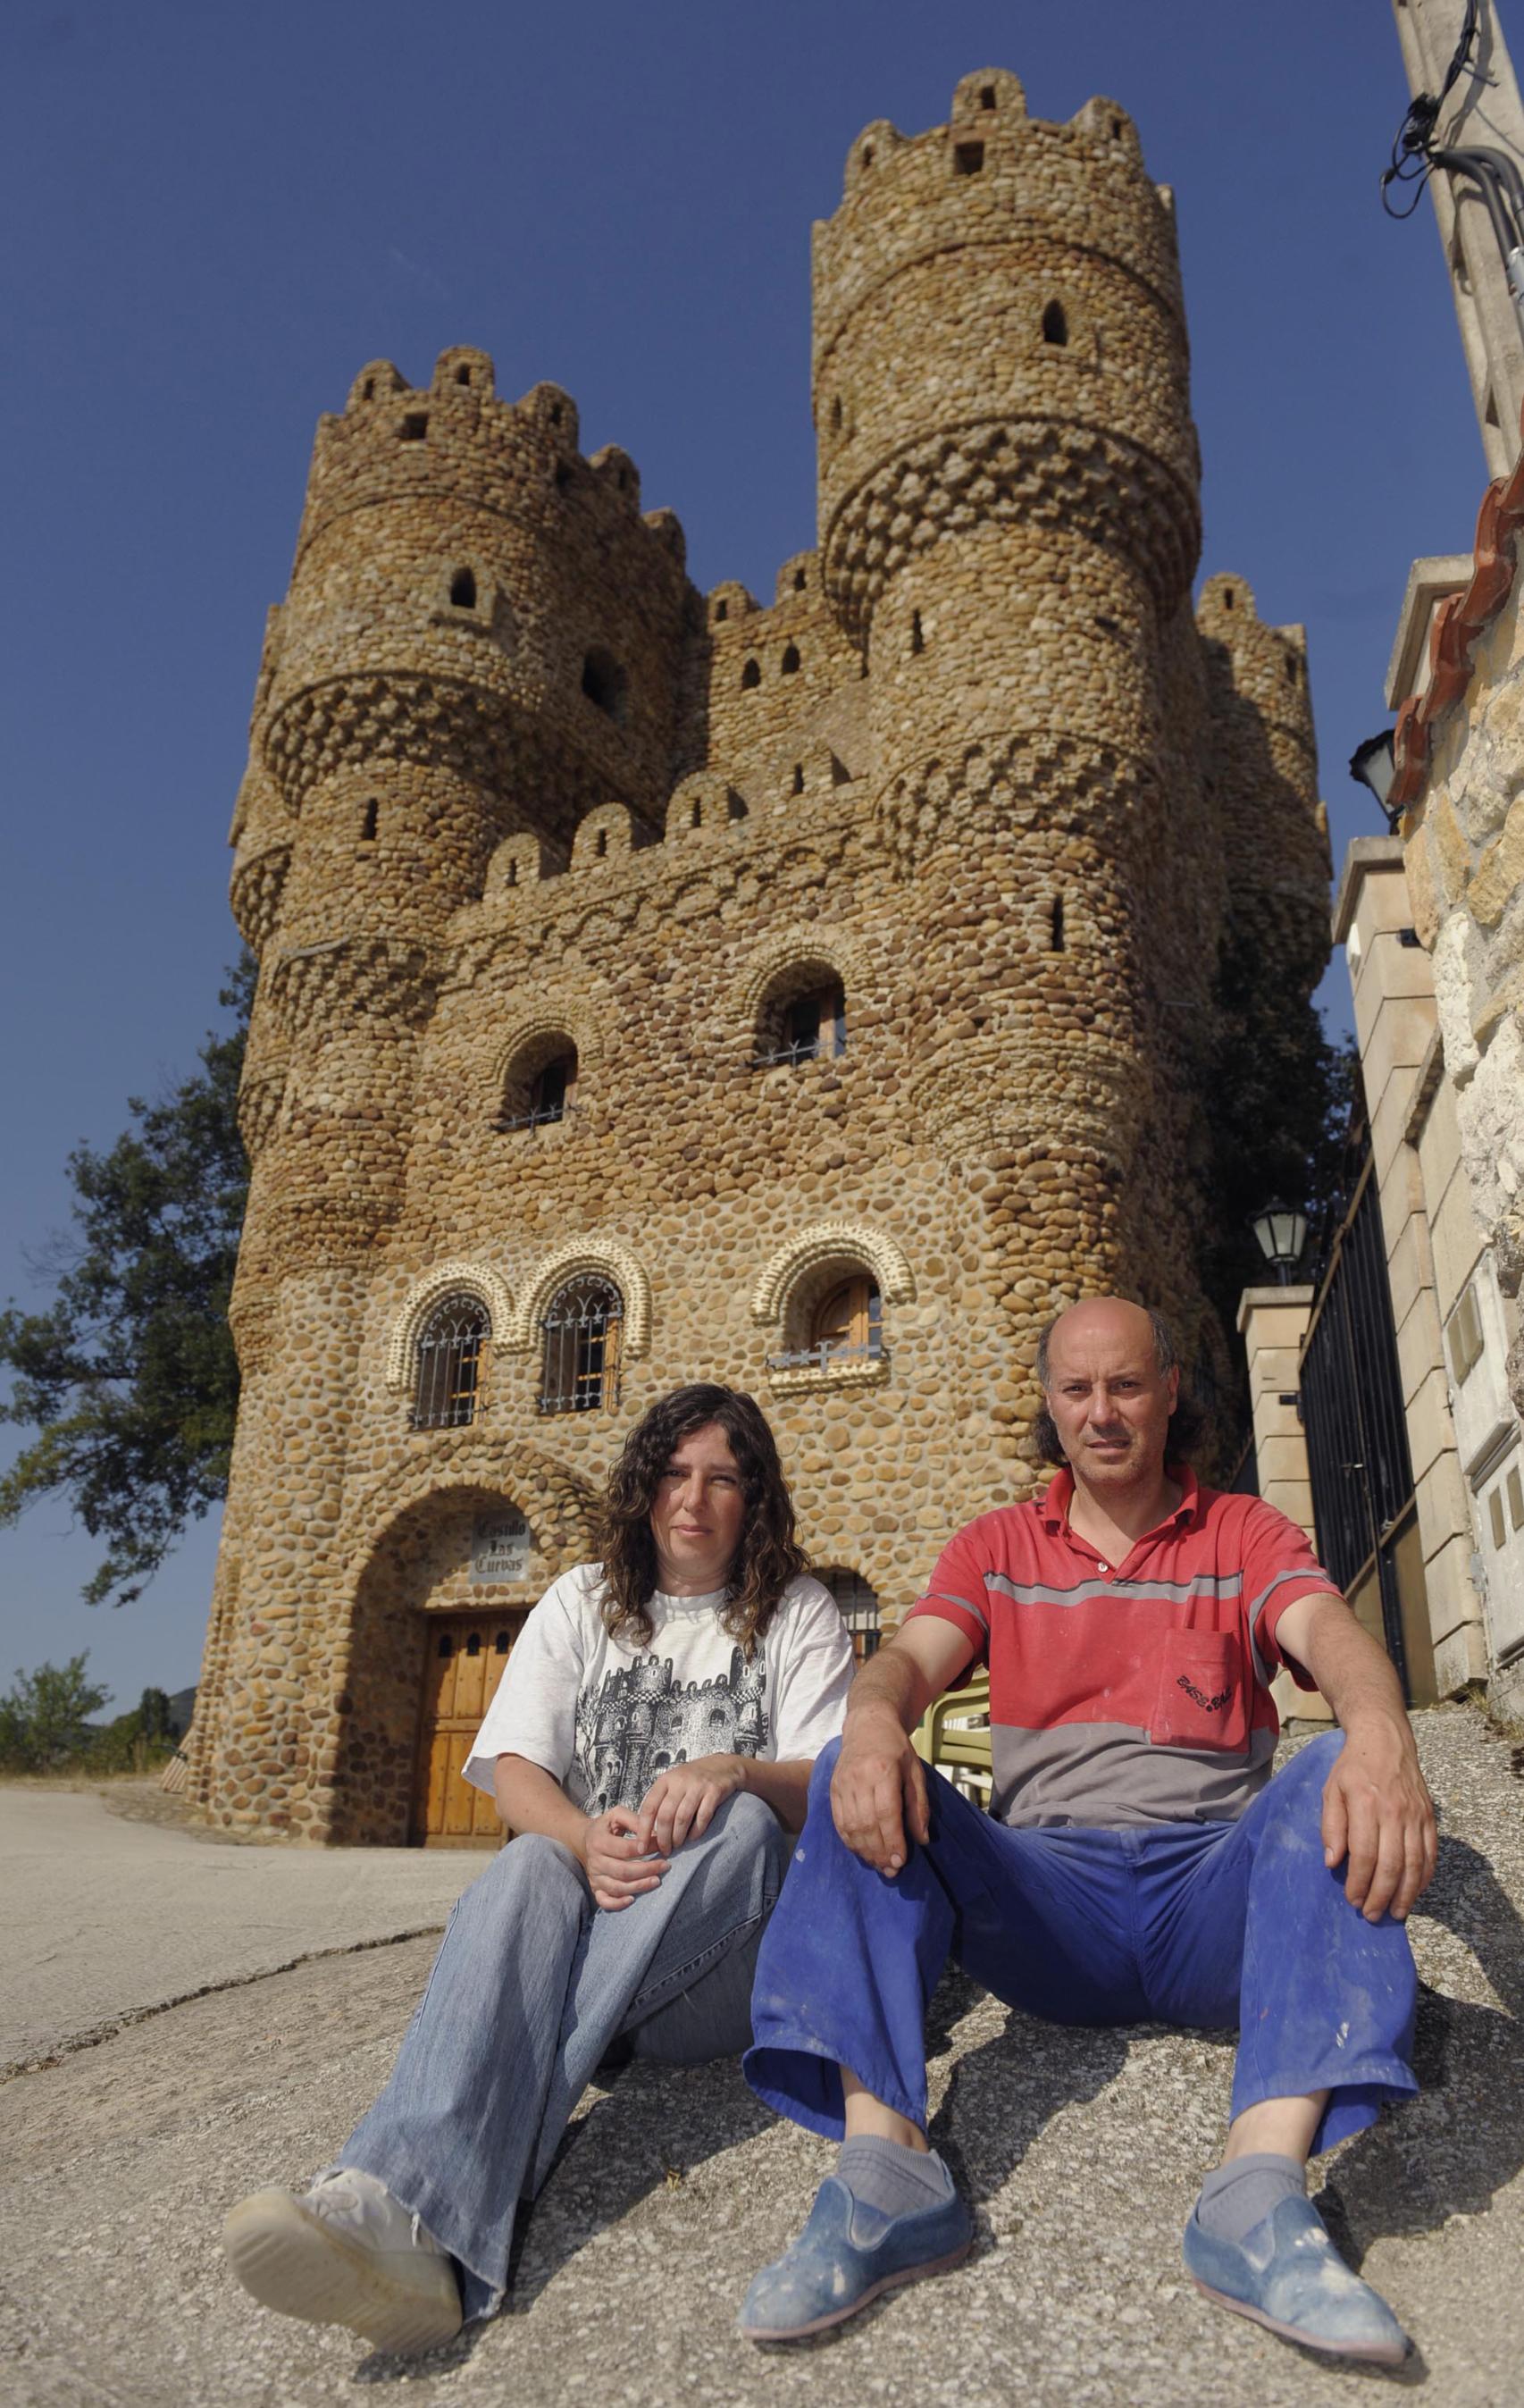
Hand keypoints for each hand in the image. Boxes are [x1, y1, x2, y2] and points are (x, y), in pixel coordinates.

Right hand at [582, 1807, 668, 1911]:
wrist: (585, 1839)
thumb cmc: (606, 1827)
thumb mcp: (617, 1815)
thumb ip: (634, 1820)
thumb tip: (654, 1834)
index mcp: (599, 1841)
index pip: (625, 1849)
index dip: (646, 1849)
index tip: (661, 1846)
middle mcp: (595, 1861)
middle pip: (623, 1871)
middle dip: (647, 1870)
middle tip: (665, 1866)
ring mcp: (594, 1877)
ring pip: (617, 1887)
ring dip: (639, 1886)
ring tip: (656, 1881)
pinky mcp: (595, 1888)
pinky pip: (604, 1901)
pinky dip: (618, 1903)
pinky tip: (632, 1899)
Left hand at [634, 1755, 746, 1855]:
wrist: (723, 1765)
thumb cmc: (693, 1778)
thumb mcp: (673, 1782)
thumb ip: (661, 1801)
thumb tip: (648, 1831)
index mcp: (665, 1780)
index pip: (649, 1808)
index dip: (643, 1830)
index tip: (641, 1847)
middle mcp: (679, 1782)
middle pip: (665, 1816)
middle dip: (663, 1838)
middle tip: (664, 1850)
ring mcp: (697, 1786)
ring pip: (682, 1818)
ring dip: (678, 1837)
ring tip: (677, 1845)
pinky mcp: (714, 1792)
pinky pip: (703, 1817)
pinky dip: (696, 1831)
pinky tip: (693, 1837)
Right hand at [830, 1709, 930, 1875]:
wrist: (867, 1725)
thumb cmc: (896, 1748)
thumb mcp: (915, 1772)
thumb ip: (918, 1805)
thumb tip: (921, 1839)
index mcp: (883, 1770)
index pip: (886, 1814)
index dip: (893, 1841)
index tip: (901, 1861)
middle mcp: (859, 1778)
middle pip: (866, 1824)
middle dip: (879, 1852)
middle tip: (891, 1870)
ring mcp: (842, 1784)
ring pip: (850, 1826)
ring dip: (864, 1851)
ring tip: (879, 1865)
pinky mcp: (833, 1789)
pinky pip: (839, 1821)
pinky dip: (849, 1841)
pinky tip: (862, 1851)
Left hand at [1321, 1723, 1437, 1921]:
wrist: (1385, 1740)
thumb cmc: (1352, 1767)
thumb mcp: (1331, 1790)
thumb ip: (1331, 1826)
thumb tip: (1332, 1862)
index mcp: (1366, 1804)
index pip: (1365, 1854)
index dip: (1359, 1882)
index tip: (1352, 1900)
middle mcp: (1394, 1811)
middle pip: (1392, 1864)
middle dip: (1381, 1895)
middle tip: (1371, 1914)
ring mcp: (1416, 1815)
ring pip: (1415, 1863)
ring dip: (1406, 1894)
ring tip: (1396, 1913)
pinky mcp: (1429, 1817)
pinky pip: (1431, 1853)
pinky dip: (1424, 1877)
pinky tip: (1415, 1892)